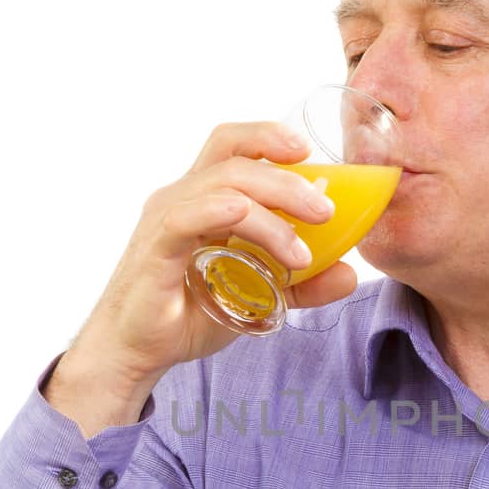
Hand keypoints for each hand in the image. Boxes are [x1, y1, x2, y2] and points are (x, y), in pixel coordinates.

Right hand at [53, 123, 357, 412]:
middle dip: (286, 178)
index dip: (269, 136)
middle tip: (325, 210)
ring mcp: (166, 220)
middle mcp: (183, 198)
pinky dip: (220, 212)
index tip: (308, 151)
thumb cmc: (189, 314)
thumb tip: (350, 274)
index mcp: (204, 198)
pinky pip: (185, 217)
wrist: (138, 353)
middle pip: (236, 159)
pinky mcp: (155, 249)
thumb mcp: (260, 297)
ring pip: (223, 188)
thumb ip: (304, 285)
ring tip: (302, 253)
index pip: (233, 145)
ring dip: (270, 212)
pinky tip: (244, 219)